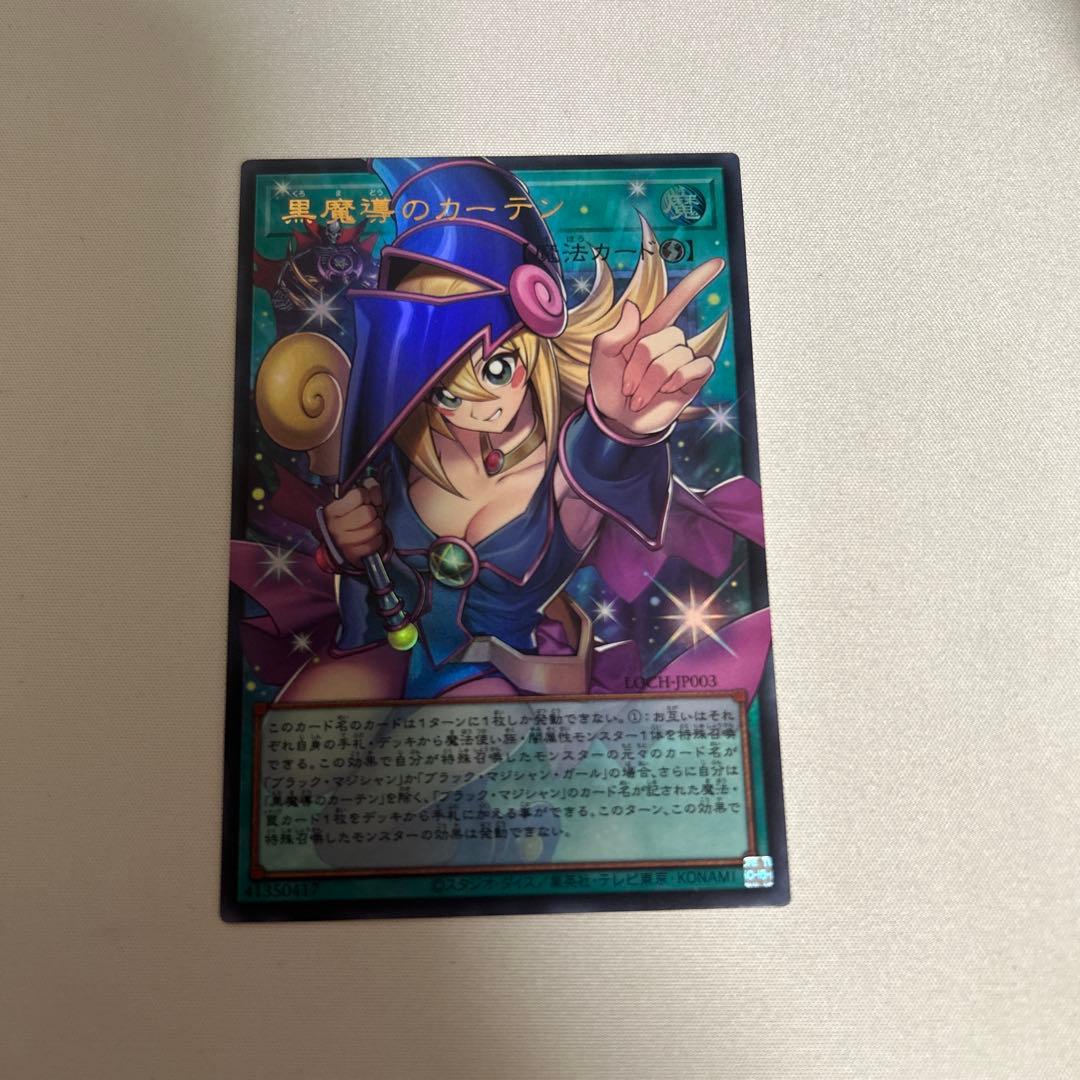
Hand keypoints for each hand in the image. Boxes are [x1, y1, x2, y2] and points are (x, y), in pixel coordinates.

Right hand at [324, 477, 383, 563]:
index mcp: (333, 510)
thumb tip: (374, 490)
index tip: (366, 500)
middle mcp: (335, 526)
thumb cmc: (350, 519)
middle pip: (368, 513)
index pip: (358, 495)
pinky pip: (373, 544)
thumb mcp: (355, 499)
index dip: (367, 495)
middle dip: (374, 513)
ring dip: (377, 527)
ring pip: (372, 529)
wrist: (339, 544)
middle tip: (370, 515)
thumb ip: (367, 487)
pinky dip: (377, 540)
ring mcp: (342, 541)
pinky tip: (372, 537)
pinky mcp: (352, 554)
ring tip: (371, 525)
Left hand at [588, 258, 723, 435]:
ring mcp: (683, 360)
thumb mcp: (601, 358)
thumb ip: (612, 333)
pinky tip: (666, 391)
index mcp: (648, 330)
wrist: (618, 419)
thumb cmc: (609, 386)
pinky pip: (696, 367)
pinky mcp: (694, 379)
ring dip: (651, 379)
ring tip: (640, 394)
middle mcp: (669, 342)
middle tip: (628, 384)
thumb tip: (633, 308)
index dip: (696, 282)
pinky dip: (675, 381)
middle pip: (666, 336)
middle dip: (641, 362)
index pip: (676, 301)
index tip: (719, 263)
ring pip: (675, 356)